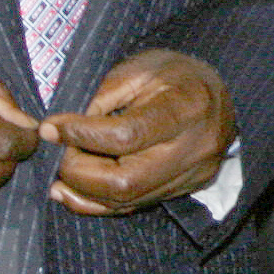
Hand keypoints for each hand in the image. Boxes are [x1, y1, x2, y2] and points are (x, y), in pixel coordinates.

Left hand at [41, 49, 234, 216]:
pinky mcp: (185, 190)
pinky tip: (72, 191)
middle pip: (126, 181)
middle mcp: (194, 149)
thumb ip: (102, 96)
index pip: (128, 135)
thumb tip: (61, 130)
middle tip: (57, 154)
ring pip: (128, 200)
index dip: (83, 135)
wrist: (222, 95)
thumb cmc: (176, 75)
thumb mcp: (140, 68)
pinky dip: (98, 203)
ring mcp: (192, 175)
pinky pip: (135, 205)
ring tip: (57, 176)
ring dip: (83, 191)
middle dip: (80, 171)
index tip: (52, 128)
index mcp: (186, 107)